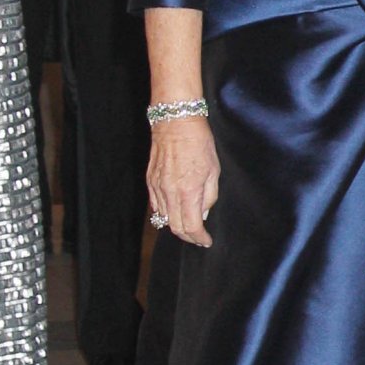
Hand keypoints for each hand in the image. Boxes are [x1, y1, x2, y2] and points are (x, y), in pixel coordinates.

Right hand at [147, 116, 219, 246]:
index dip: (199, 238)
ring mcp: (157, 187)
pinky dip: (165, 214)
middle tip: (199, 238)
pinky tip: (174, 213)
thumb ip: (209, 196)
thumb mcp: (214, 170)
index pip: (191, 226)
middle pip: (175, 227)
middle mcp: (170, 193)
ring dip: (176, 226)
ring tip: (189, 226)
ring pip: (164, 219)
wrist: (176, 123)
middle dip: (188, 237)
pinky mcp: (150, 181)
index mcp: (188, 191)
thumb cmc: (199, 143)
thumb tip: (203, 214)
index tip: (206, 241)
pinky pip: (156, 206)